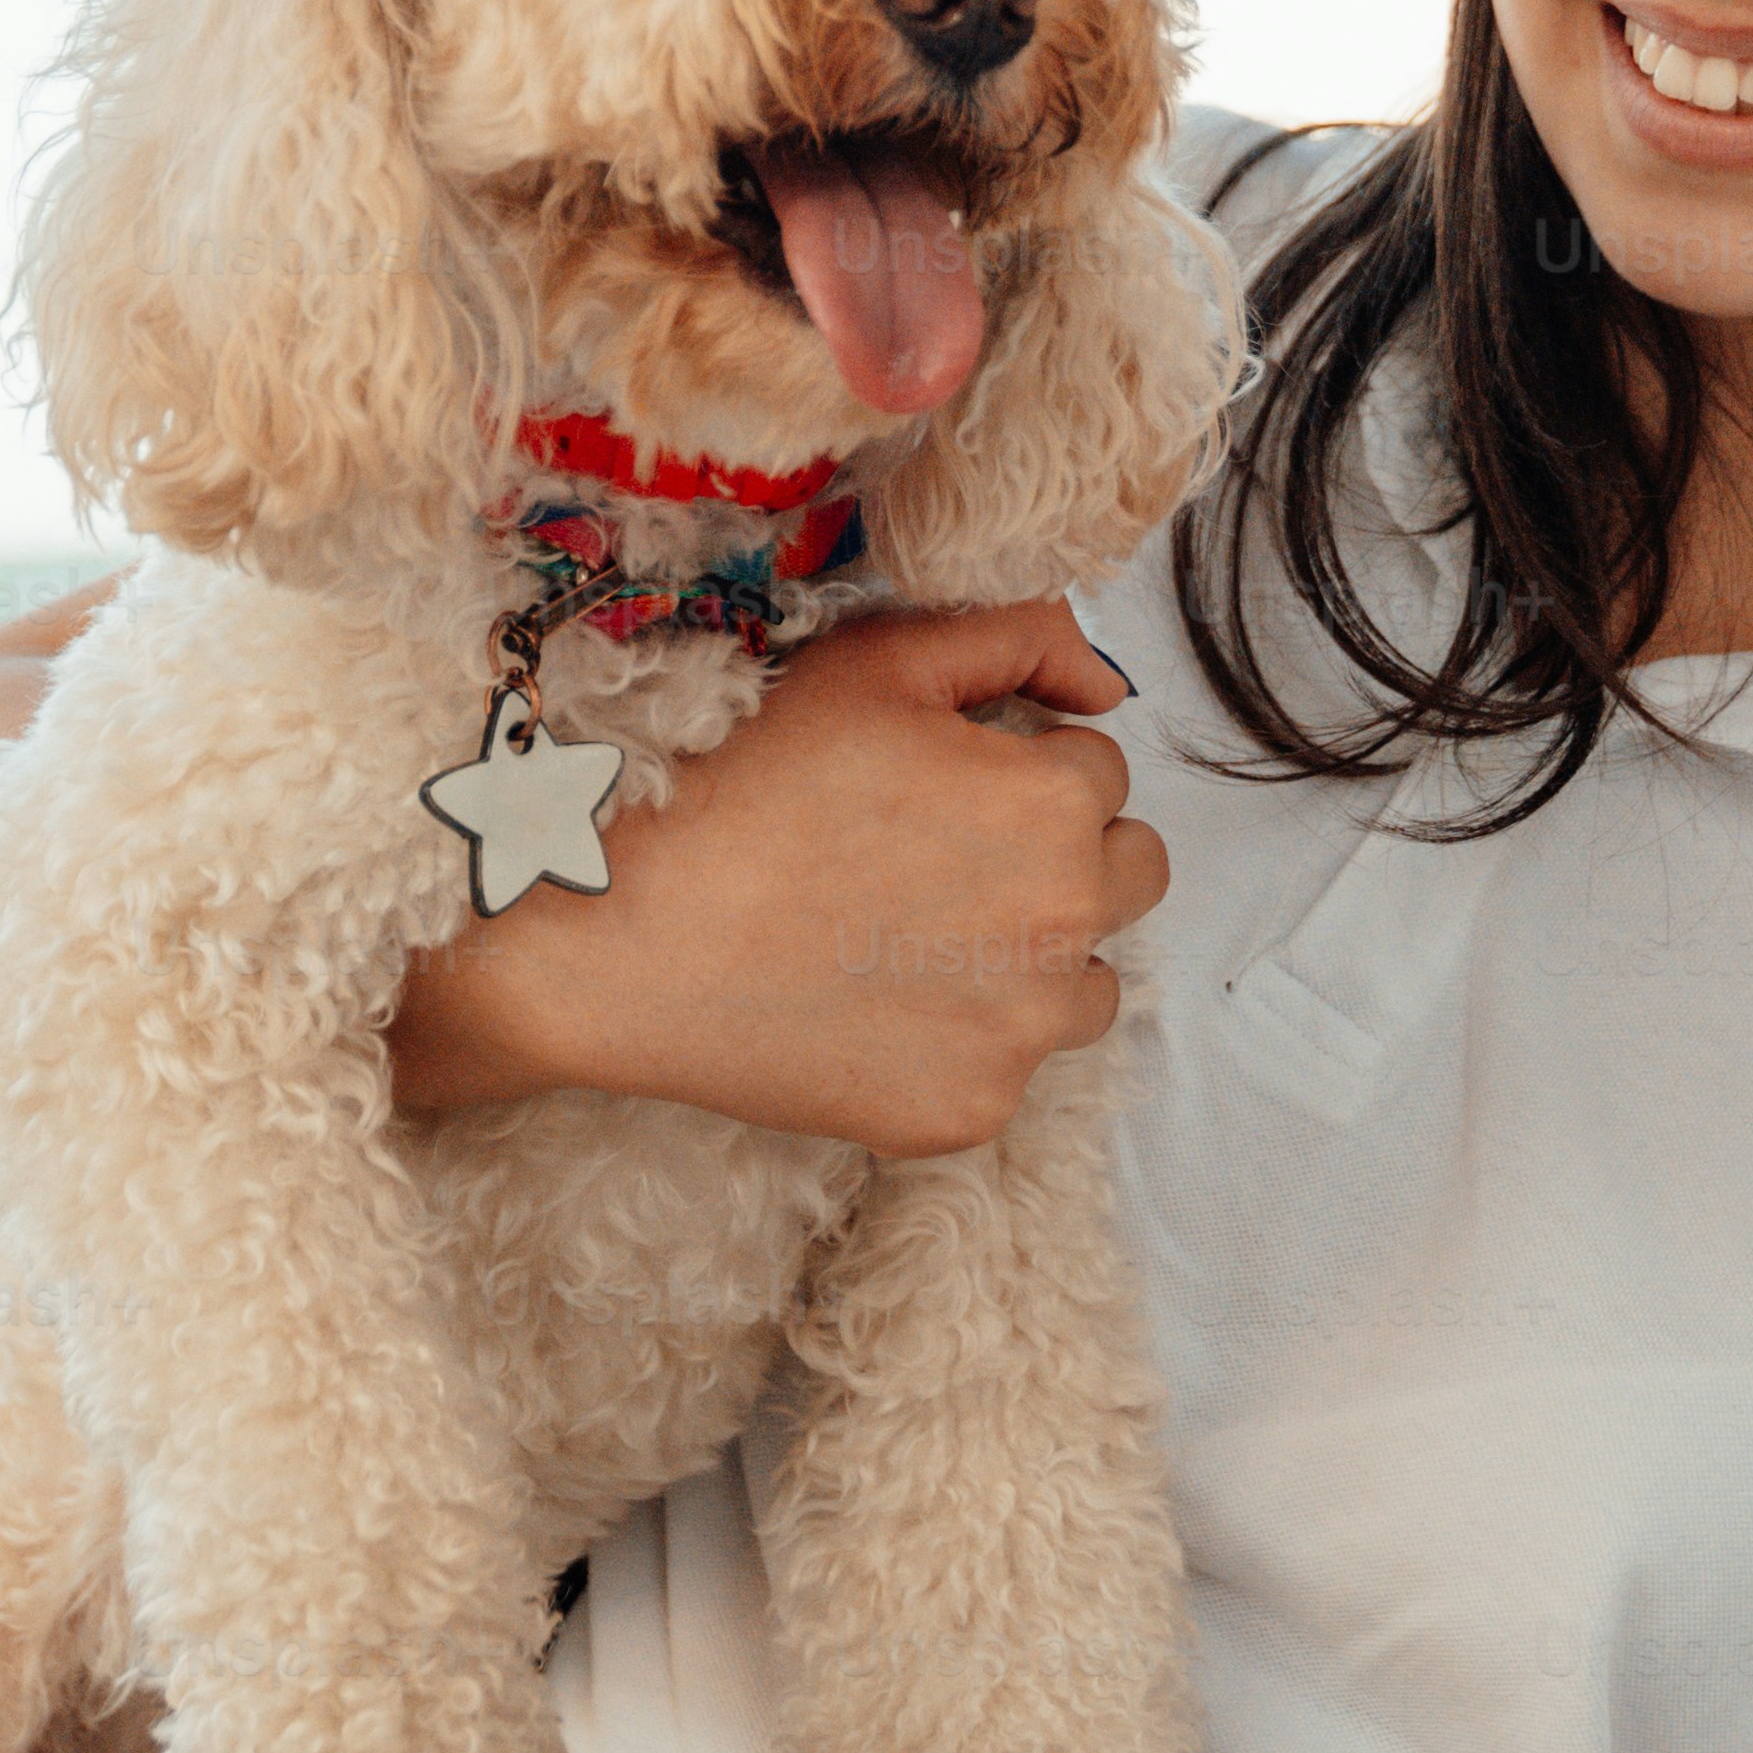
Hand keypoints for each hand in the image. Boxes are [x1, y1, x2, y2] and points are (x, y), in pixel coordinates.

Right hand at [399, 600, 1164, 1158]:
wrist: (624, 933)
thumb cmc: (743, 786)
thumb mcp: (878, 663)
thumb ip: (1018, 639)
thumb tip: (1105, 684)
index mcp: (1053, 805)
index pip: (1098, 768)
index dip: (1017, 763)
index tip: (937, 784)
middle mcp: (1062, 924)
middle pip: (1128, 875)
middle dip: (1060, 852)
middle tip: (945, 854)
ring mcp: (1019, 1033)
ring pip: (1085, 982)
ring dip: (1034, 953)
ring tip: (915, 932)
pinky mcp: (969, 1112)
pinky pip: (1009, 1066)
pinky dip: (962, 1038)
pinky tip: (873, 1001)